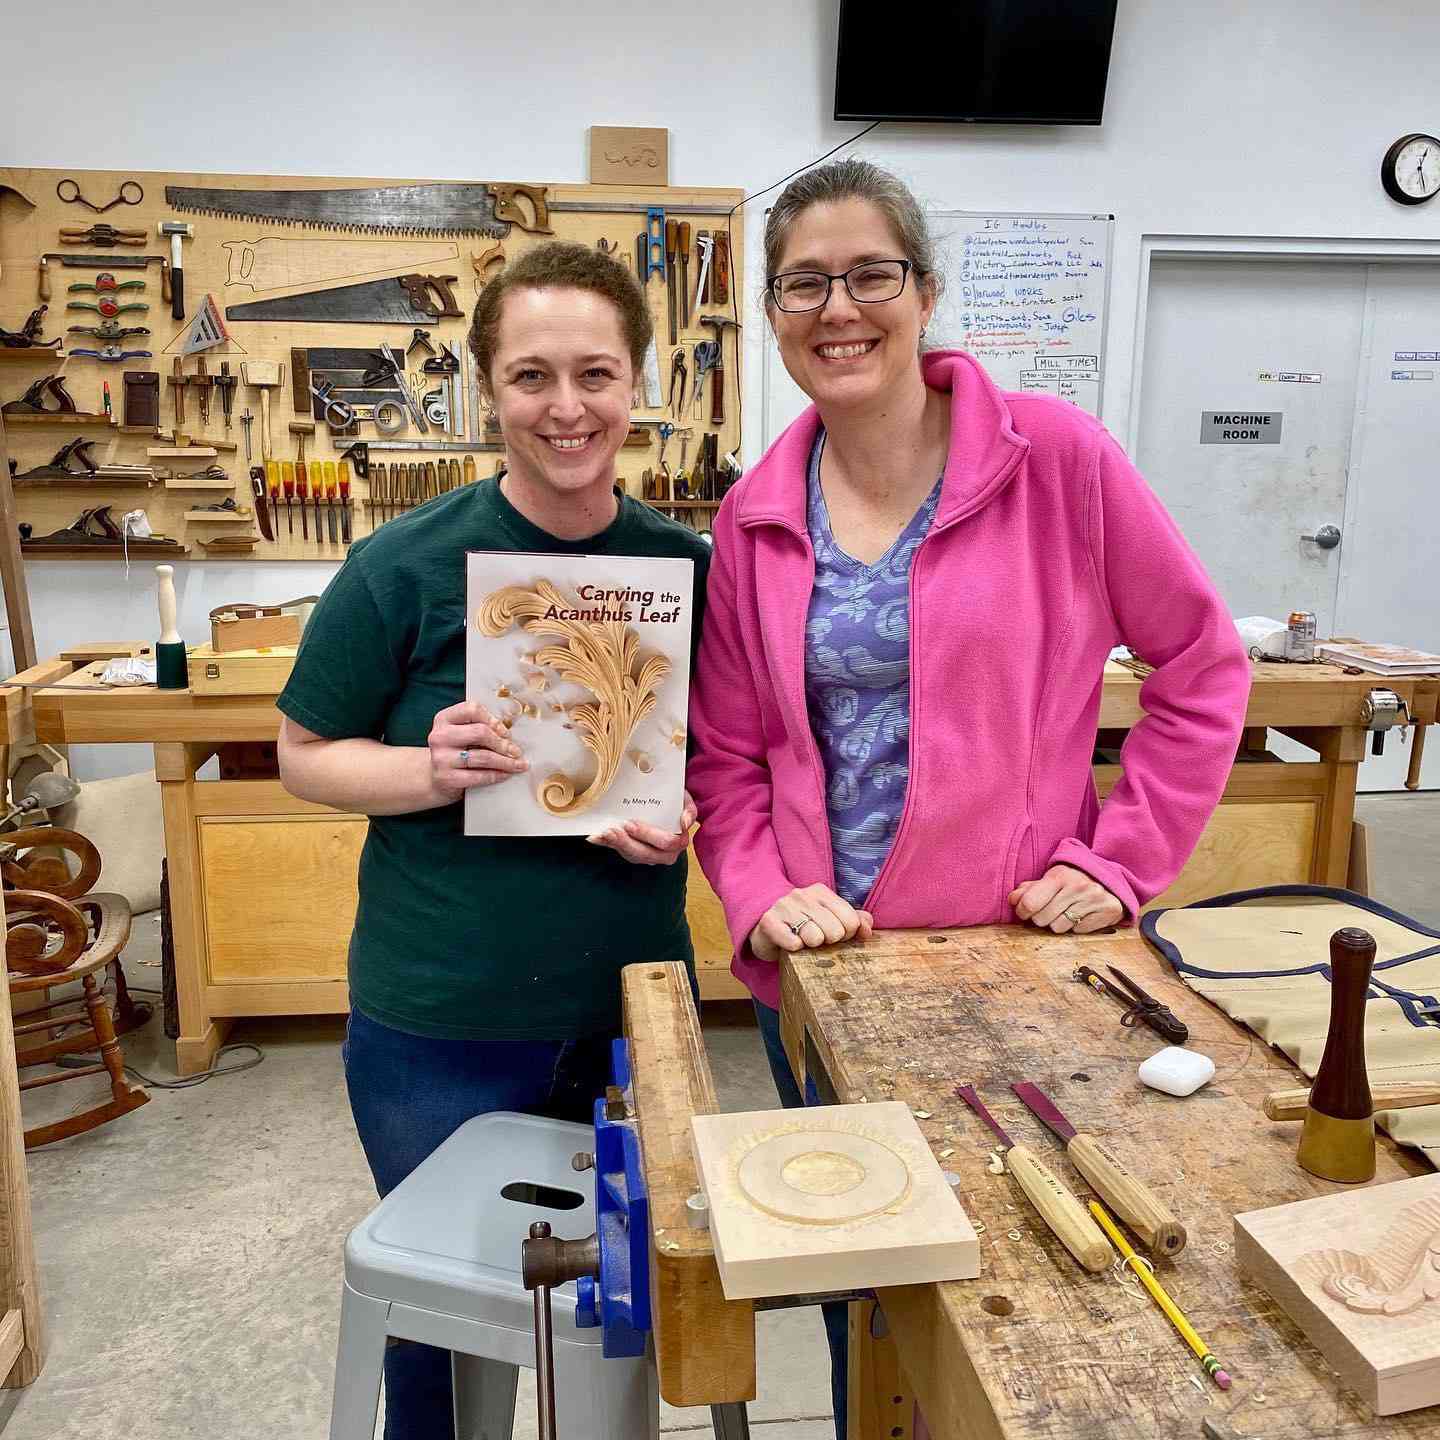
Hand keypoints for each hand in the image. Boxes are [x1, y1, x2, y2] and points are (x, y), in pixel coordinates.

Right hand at [427, 699, 527, 800]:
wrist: (434, 778)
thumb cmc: (456, 752)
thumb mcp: (462, 733)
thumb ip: (480, 728)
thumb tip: (510, 735)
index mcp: (444, 718)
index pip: (472, 709)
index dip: (493, 720)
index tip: (506, 733)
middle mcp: (440, 736)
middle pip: (480, 732)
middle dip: (503, 743)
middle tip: (516, 751)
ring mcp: (441, 758)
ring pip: (483, 757)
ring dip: (506, 762)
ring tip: (519, 765)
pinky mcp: (446, 778)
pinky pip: (479, 776)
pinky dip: (496, 775)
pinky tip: (506, 774)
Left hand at [589, 790, 696, 865]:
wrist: (667, 806)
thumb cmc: (675, 803)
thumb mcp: (685, 801)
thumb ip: (688, 810)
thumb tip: (684, 822)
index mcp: (678, 841)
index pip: (666, 843)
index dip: (648, 834)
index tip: (631, 824)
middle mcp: (664, 854)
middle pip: (645, 854)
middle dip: (627, 842)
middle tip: (613, 829)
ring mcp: (648, 856)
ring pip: (632, 855)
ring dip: (616, 844)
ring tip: (603, 833)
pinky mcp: (634, 853)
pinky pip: (620, 851)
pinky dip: (606, 844)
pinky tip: (595, 837)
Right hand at [748, 884, 873, 964]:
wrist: (763, 926)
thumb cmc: (802, 924)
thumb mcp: (829, 918)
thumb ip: (854, 920)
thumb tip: (868, 929)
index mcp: (821, 892)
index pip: (851, 920)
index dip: (847, 935)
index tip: (834, 935)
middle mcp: (802, 895)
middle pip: (836, 932)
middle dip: (829, 941)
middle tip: (817, 939)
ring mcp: (784, 907)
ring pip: (815, 938)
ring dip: (811, 946)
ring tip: (802, 940)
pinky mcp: (769, 922)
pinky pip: (794, 944)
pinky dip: (794, 949)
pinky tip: (789, 944)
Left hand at [1009, 864, 1122, 934]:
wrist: (1108, 879)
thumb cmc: (1071, 880)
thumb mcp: (1050, 879)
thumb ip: (1029, 890)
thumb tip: (1012, 900)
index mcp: (1060, 876)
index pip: (1029, 903)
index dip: (1022, 911)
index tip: (1024, 911)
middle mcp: (1078, 887)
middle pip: (1041, 919)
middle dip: (1040, 918)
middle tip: (1048, 910)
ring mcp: (1094, 900)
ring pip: (1058, 928)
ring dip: (1057, 923)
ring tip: (1065, 912)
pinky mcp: (1107, 912)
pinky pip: (1078, 931)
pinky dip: (1076, 926)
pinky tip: (1081, 915)